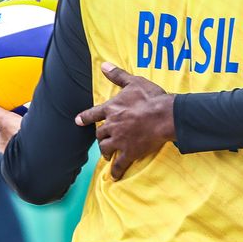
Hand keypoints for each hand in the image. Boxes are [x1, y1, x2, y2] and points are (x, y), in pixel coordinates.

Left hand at [74, 63, 174, 180]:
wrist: (164, 115)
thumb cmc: (150, 97)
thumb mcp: (134, 82)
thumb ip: (117, 75)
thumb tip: (104, 65)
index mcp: (111, 109)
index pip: (93, 114)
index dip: (84, 118)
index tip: (78, 121)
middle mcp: (112, 125)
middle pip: (100, 134)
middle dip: (100, 137)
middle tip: (103, 140)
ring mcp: (120, 140)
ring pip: (105, 148)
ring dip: (105, 151)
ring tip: (108, 154)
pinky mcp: (129, 152)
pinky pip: (119, 164)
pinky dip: (116, 171)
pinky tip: (115, 176)